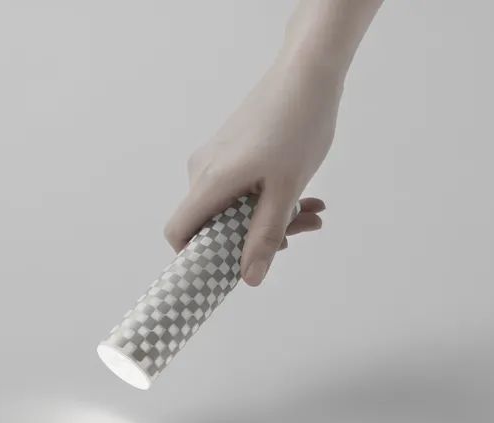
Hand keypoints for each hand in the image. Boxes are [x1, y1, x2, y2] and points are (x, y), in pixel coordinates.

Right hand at [164, 57, 342, 285]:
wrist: (308, 72)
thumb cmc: (297, 127)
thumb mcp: (286, 190)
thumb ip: (266, 236)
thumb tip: (250, 279)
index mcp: (209, 182)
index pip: (179, 232)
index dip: (197, 258)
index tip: (231, 267)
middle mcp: (204, 170)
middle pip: (215, 222)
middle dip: (254, 236)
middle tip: (299, 233)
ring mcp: (218, 158)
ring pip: (236, 204)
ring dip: (272, 216)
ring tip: (313, 212)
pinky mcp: (234, 149)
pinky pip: (244, 185)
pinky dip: (271, 195)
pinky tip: (307, 195)